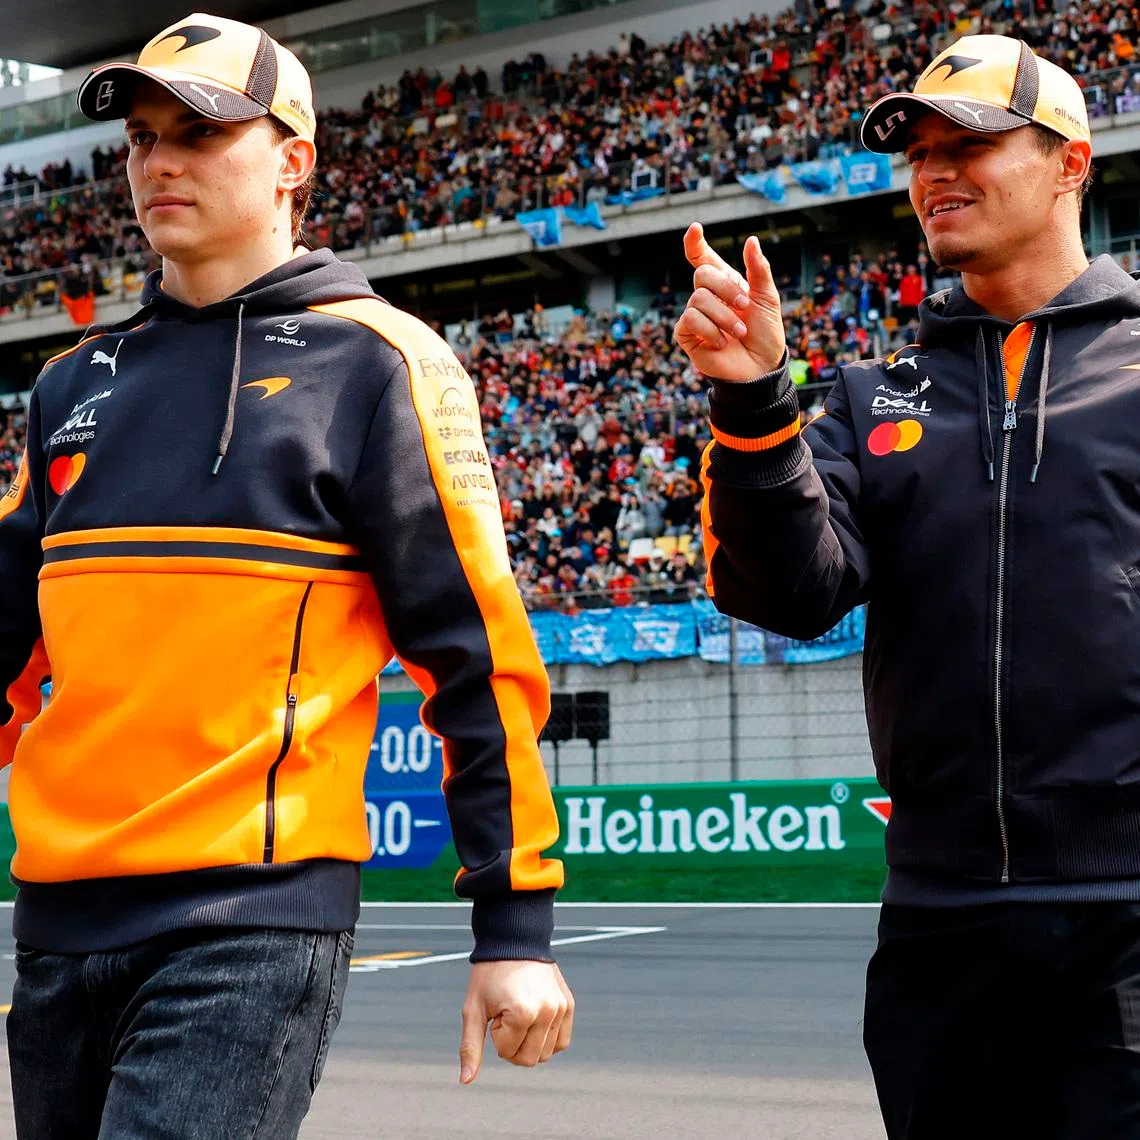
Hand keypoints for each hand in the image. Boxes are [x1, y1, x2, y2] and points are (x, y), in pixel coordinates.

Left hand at [458, 960, 573, 1083]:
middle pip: (530, 1059)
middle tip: (507, 1014)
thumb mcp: (473, 1009)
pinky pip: (562, 1041)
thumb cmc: (489, 974)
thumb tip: (465, 1081)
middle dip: (513, 1044)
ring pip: (547, 1054)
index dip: (497, 1035)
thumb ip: (470, 1047)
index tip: (496, 1010)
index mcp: (523, 1013)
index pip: (509, 1053)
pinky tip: (535, 1020)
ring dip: (531, 1042)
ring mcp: (561, 1008)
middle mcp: (548, 1012)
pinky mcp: (569, 1004)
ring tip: (521, 1013)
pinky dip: (548, 1039)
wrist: (514, 940)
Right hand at [673, 222, 786, 380]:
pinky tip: (722, 343)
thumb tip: (751, 240)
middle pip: (702, 274)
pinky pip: (691, 320)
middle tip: (744, 306)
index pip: (703, 259)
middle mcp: (707, 297)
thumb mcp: (767, 298)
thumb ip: (758, 270)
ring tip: (739, 332)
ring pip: (698, 299)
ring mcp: (695, 316)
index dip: (695, 244)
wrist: (761, 368)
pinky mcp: (687, 335)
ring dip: (724, 316)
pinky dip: (711, 330)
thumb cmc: (765, 334)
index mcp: (725, 284)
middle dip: (727, 289)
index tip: (695, 229)